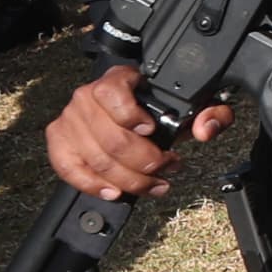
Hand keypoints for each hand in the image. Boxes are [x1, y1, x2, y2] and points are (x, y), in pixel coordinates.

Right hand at [45, 62, 231, 199]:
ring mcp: (70, 119)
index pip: (112, 93)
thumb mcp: (192, 106)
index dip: (131, 115)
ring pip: (97, 159)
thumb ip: (212, 112)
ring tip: (154, 185)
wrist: (134, 112)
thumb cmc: (159, 109)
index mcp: (117, 79)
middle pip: (111, 138)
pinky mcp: (59, 141)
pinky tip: (115, 192)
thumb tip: (207, 129)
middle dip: (145, 162)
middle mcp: (87, 96)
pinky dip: (92, 185)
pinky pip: (68, 168)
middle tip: (168, 168)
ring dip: (130, 180)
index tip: (152, 130)